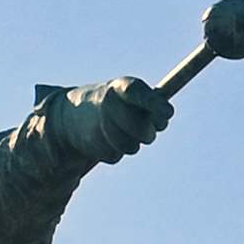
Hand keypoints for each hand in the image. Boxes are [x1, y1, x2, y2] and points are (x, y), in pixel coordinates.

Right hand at [49, 74, 175, 163]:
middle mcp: (107, 101)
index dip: (154, 103)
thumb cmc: (119, 105)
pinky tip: (105, 139)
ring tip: (122, 132)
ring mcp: (97, 121)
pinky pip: (115, 155)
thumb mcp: (136, 98)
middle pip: (140, 128)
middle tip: (150, 133)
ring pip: (130, 146)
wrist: (74, 113)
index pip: (137, 92)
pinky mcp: (90, 142)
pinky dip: (116, 151)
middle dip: (148, 134)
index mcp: (121, 87)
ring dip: (132, 144)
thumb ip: (154, 104)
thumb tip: (167, 113)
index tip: (169, 113)